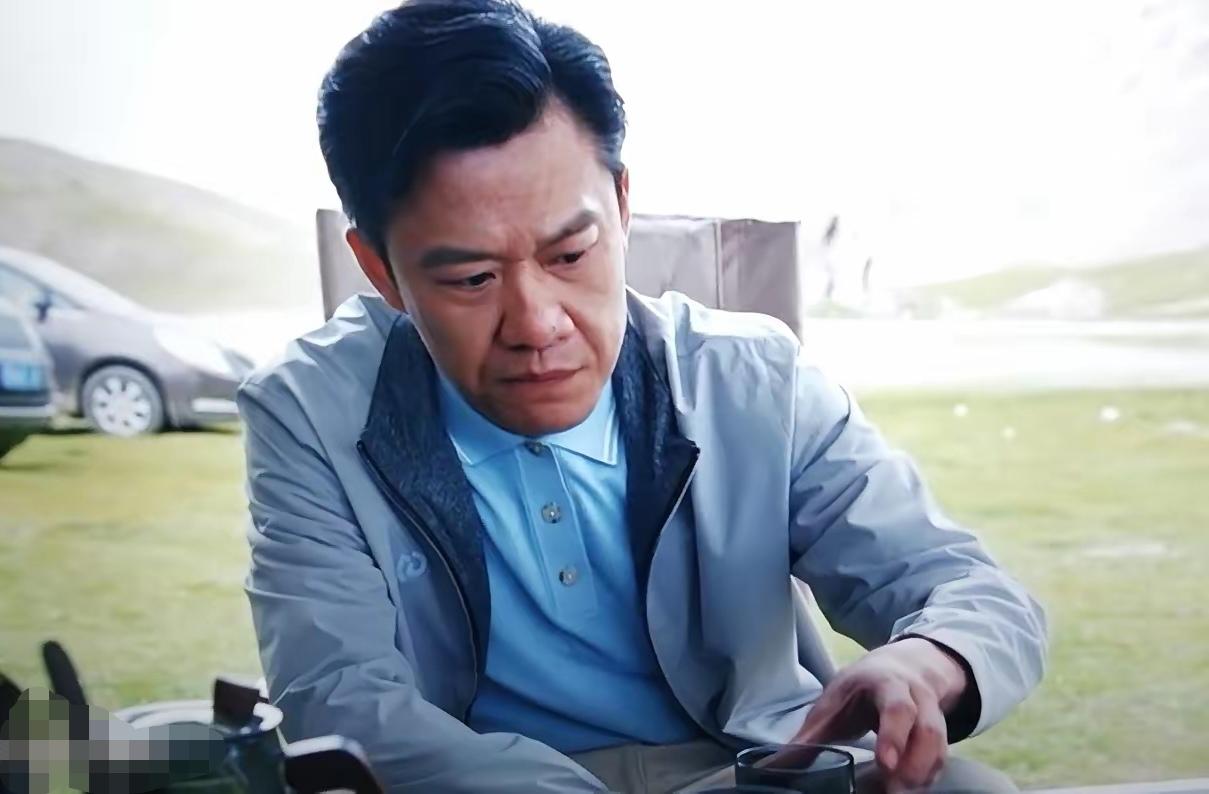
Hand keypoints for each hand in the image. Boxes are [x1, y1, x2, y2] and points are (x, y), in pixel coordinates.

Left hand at [790, 637, 968, 791]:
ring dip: (922, 774)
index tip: (884, 763)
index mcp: (885, 682)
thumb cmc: (860, 688)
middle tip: (893, 790)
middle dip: (912, 762)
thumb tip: (770, 767)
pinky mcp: (940, 733)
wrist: (903, 667)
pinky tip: (910, 790)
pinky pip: (942, 757)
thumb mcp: (832, 703)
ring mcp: (932, 713)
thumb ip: (808, 737)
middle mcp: (915, 696)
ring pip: (938, 745)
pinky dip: (928, 777)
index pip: (896, 707)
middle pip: (926, 728)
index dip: (893, 735)